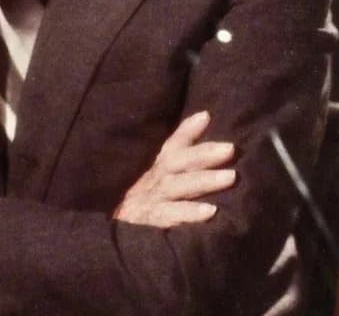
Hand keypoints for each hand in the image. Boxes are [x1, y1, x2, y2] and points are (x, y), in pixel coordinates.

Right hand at [114, 110, 235, 227]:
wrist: (107, 223)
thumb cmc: (139, 193)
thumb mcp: (155, 168)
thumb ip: (181, 141)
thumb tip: (205, 115)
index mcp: (156, 163)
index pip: (172, 143)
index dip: (187, 130)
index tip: (206, 117)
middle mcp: (154, 177)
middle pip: (178, 161)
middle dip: (203, 154)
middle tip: (230, 149)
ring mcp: (152, 198)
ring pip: (178, 186)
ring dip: (203, 181)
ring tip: (231, 177)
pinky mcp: (150, 220)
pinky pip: (171, 216)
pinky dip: (189, 213)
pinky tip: (211, 212)